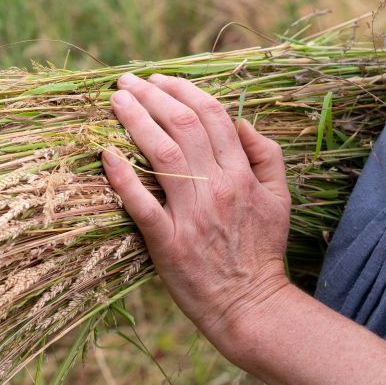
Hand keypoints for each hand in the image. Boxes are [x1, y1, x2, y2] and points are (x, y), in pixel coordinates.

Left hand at [102, 72, 293, 345]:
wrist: (251, 305)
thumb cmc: (260, 251)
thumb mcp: (279, 199)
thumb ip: (266, 156)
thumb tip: (241, 121)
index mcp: (242, 174)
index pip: (212, 116)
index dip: (183, 91)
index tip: (159, 79)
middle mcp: (217, 187)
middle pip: (182, 126)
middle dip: (152, 96)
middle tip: (126, 80)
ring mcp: (191, 214)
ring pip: (162, 154)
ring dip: (136, 121)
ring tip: (115, 100)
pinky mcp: (167, 242)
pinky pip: (141, 204)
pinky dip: (122, 178)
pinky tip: (106, 154)